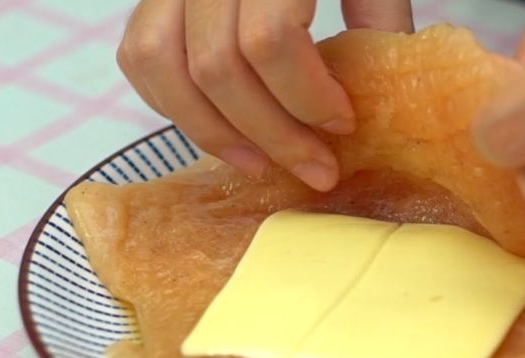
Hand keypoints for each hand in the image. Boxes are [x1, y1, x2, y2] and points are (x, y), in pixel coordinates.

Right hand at [118, 0, 413, 189]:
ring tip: (261, 164)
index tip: (344, 123)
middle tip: (316, 169)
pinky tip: (221, 132)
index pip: (270, 40)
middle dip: (272, 135)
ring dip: (213, 133)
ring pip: (165, 67)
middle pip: (218, 68)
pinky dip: (172, 105)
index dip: (307, 96)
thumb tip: (385, 102)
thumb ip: (378, 21)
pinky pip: (139, 56)